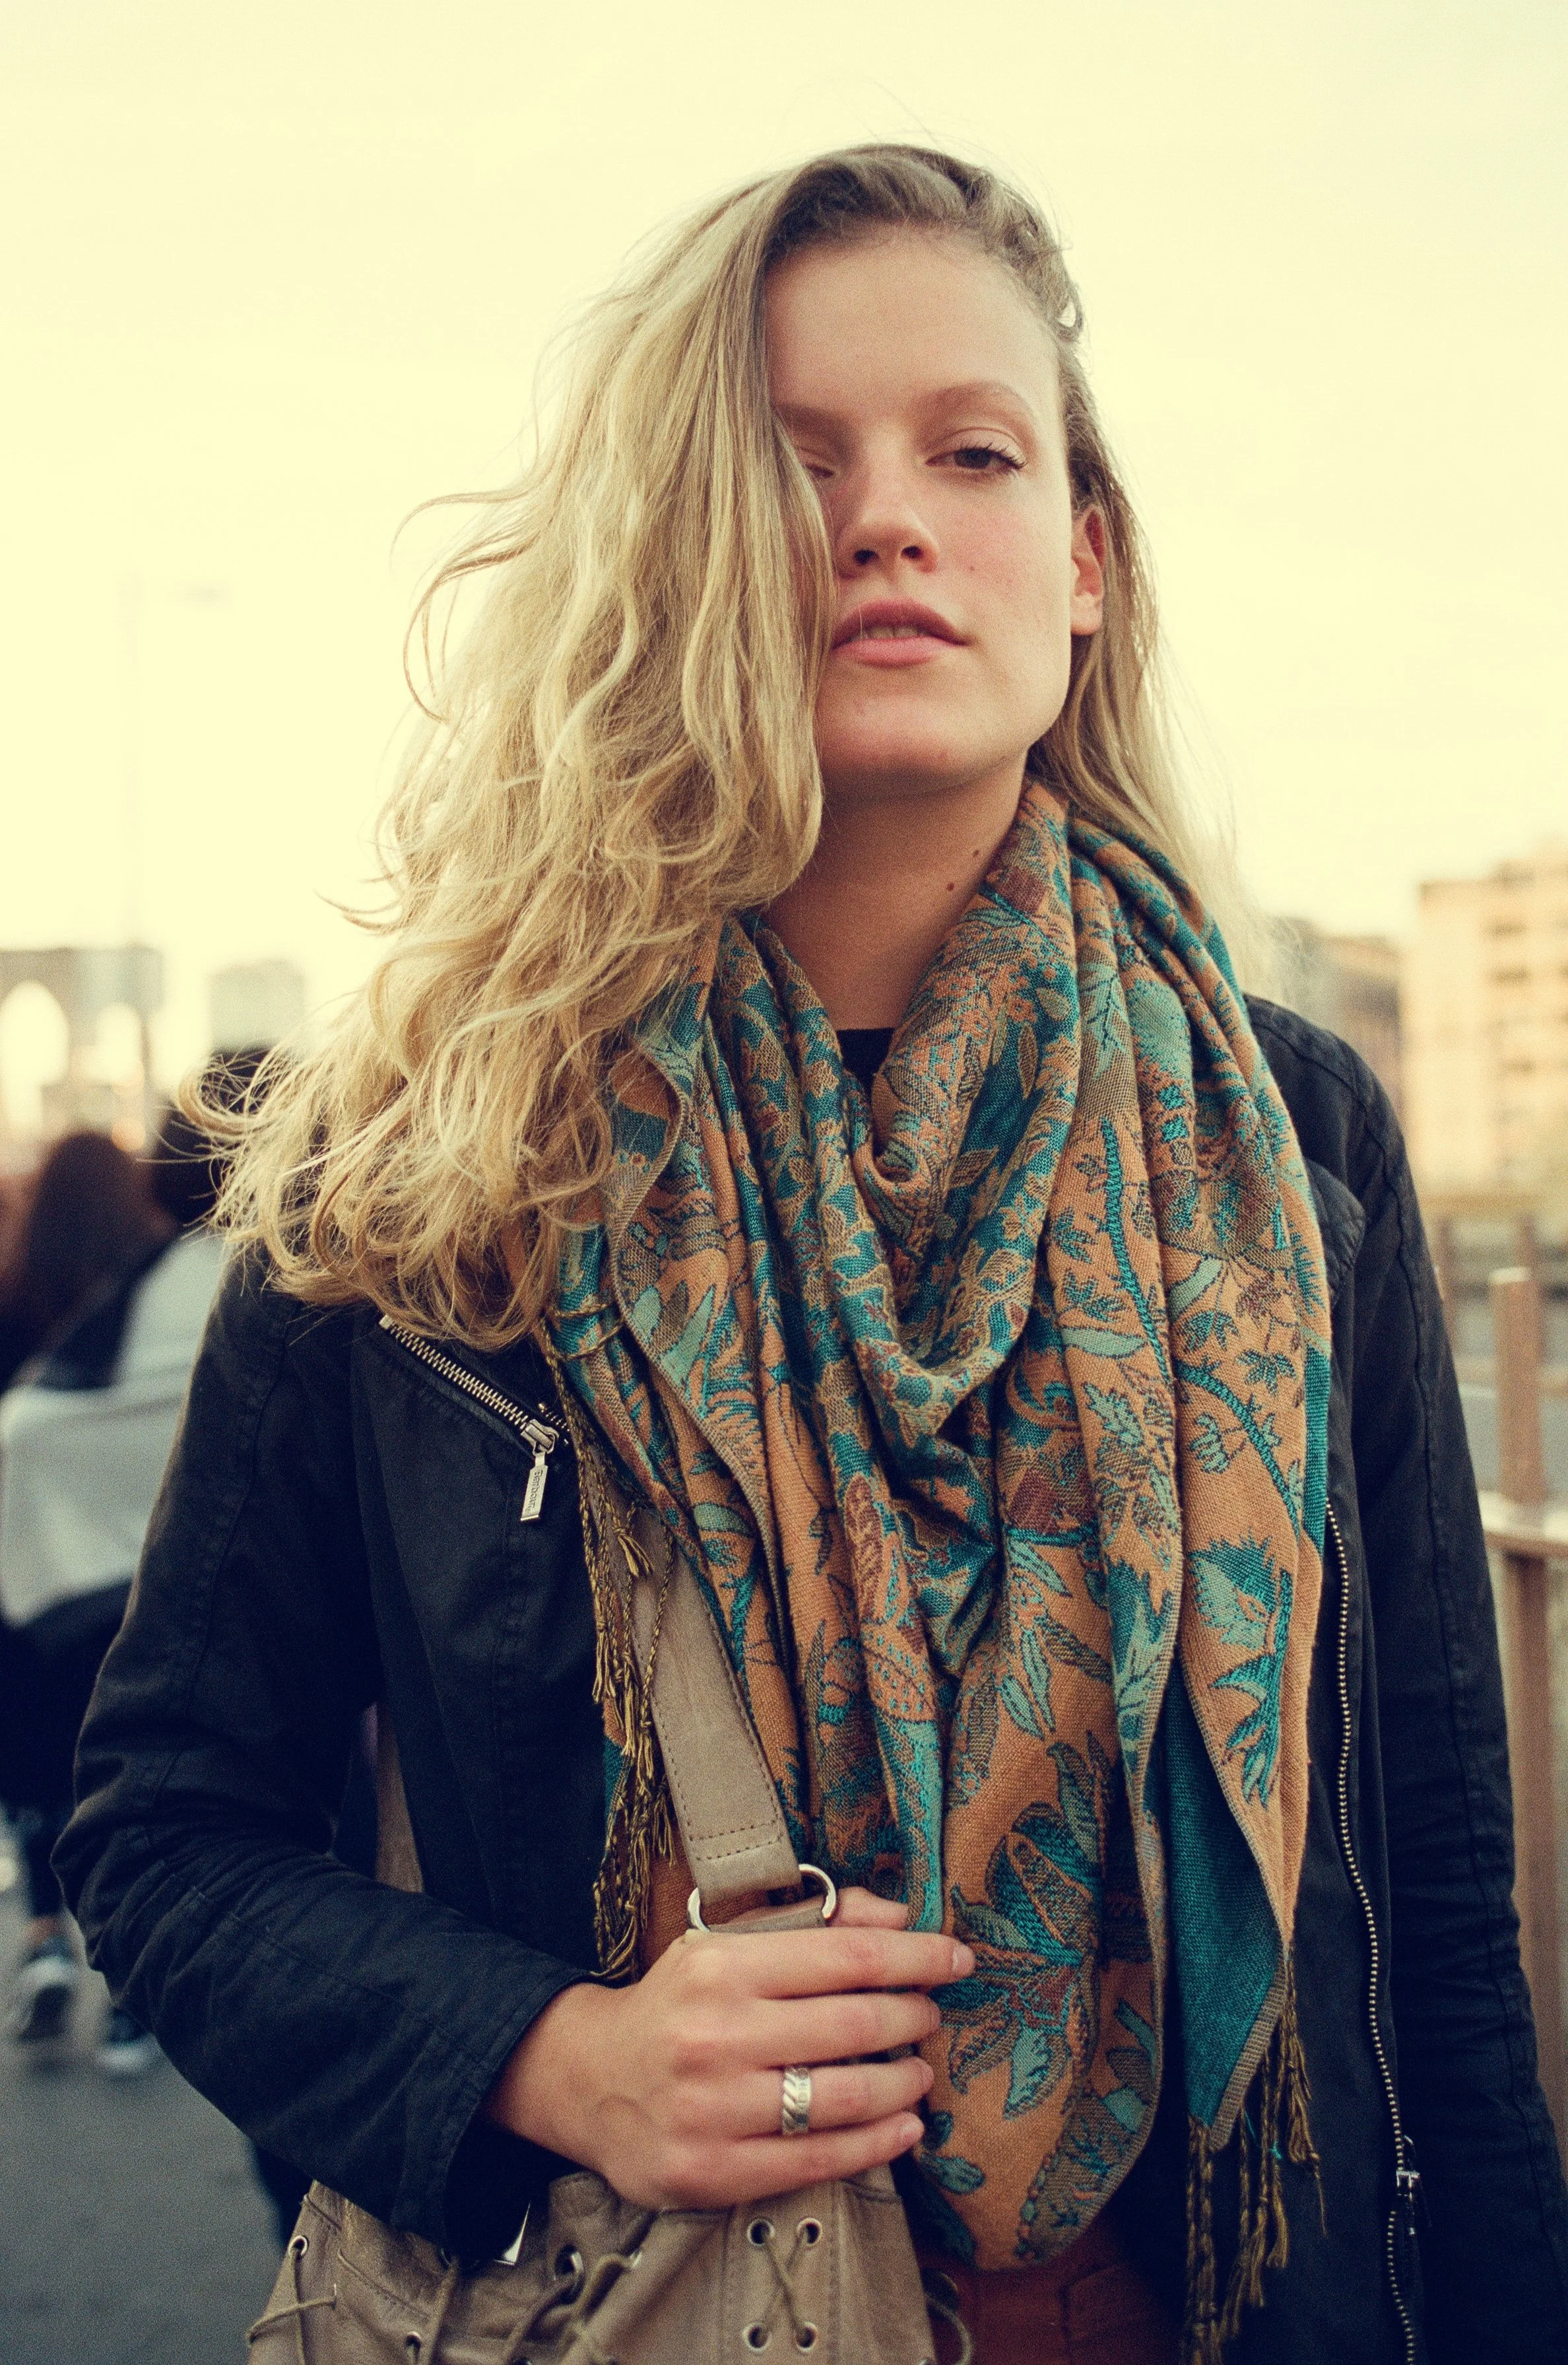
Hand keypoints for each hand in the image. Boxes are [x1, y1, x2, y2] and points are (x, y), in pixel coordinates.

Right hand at [485, 1888, 971, 2208]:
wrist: (587, 2079)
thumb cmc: (677, 2003)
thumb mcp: (729, 1943)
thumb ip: (816, 1923)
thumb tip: (898, 1916)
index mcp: (722, 1967)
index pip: (846, 1956)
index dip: (914, 1956)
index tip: (956, 1958)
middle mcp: (717, 2035)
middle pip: (854, 2025)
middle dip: (913, 2017)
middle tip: (932, 2016)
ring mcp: (713, 2109)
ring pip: (843, 2098)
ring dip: (903, 2084)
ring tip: (919, 2074)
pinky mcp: (711, 2172)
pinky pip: (816, 2161)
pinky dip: (875, 2146)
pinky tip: (903, 2130)